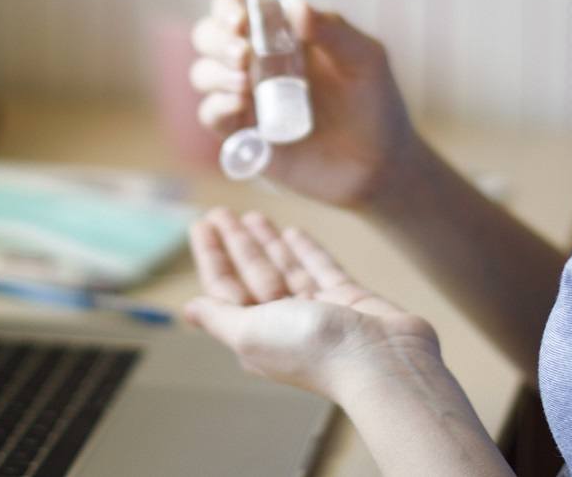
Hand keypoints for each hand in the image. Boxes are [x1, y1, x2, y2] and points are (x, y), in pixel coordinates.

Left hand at [182, 208, 438, 402]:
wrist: (382, 362)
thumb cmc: (314, 350)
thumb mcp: (250, 332)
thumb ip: (219, 316)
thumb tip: (189, 310)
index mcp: (255, 334)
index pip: (224, 287)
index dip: (211, 255)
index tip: (200, 223)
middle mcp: (284, 322)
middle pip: (253, 273)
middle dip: (237, 243)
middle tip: (223, 211)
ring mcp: (318, 310)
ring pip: (285, 267)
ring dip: (268, 242)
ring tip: (253, 214)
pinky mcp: (348, 299)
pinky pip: (321, 268)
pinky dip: (306, 250)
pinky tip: (294, 232)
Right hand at [188, 0, 423, 207]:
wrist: (378, 163)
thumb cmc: (375, 102)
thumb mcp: (365, 59)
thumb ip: (334, 31)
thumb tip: (296, 7)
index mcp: (280, 33)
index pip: (236, 6)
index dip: (228, 6)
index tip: (241, 19)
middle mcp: (256, 61)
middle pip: (208, 35)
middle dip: (216, 39)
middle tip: (243, 54)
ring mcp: (247, 97)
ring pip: (203, 73)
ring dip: (215, 72)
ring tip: (245, 83)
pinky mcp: (244, 133)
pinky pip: (211, 115)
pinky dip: (216, 106)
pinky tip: (241, 106)